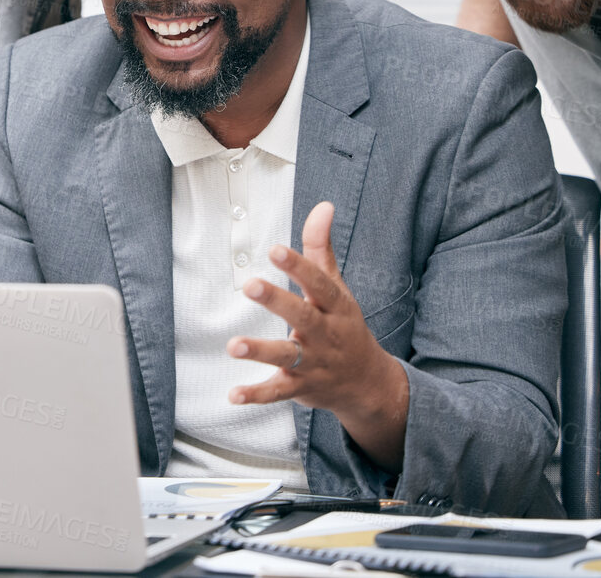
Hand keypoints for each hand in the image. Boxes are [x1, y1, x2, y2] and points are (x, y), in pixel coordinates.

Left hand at [226, 202, 408, 468]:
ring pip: (287, 357)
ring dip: (261, 351)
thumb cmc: (344, 325)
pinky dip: (256, 395)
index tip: (275, 249)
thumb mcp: (337, 288)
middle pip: (302, 316)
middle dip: (277, 301)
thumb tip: (323, 205)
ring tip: (233, 345)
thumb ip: (321, 248)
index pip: (319, 283)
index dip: (298, 266)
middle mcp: (325, 334)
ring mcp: (313, 363)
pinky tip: (233, 394)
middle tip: (250, 284)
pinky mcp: (300, 388)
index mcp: (335, 307)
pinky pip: (277, 392)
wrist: (367, 383)